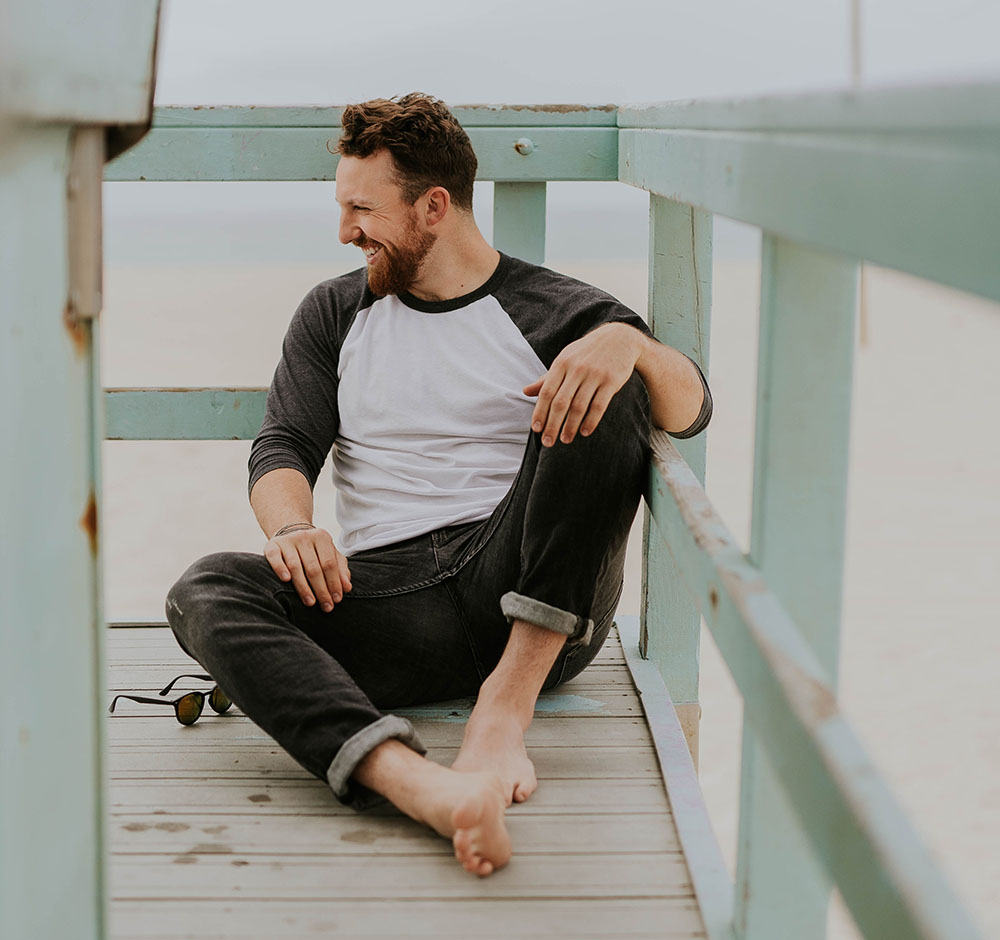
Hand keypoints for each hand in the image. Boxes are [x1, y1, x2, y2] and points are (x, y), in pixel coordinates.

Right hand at [264, 526, 351, 612]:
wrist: (290, 534)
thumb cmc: (314, 551)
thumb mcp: (330, 555)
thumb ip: (341, 570)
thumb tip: (347, 588)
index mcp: (322, 538)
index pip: (329, 564)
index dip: (334, 583)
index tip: (337, 599)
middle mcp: (305, 537)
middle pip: (314, 568)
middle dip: (321, 590)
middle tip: (326, 606)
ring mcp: (288, 540)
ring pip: (295, 566)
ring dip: (303, 587)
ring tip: (310, 602)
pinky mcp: (272, 545)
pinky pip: (275, 558)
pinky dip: (280, 569)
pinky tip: (286, 580)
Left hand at [523, 323, 643, 445]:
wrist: (619, 338)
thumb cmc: (586, 353)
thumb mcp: (565, 360)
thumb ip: (547, 378)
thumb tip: (525, 392)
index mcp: (561, 364)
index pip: (547, 392)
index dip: (540, 412)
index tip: (536, 430)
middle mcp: (576, 369)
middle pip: (561, 402)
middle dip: (553, 425)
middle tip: (548, 443)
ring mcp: (594, 375)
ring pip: (579, 406)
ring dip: (571, 426)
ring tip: (566, 439)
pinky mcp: (611, 381)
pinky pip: (599, 405)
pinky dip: (591, 421)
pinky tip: (585, 432)